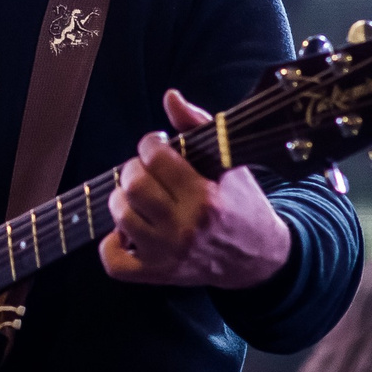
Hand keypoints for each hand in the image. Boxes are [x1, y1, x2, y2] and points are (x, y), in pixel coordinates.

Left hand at [99, 90, 292, 288]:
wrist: (260, 258)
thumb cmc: (243, 205)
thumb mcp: (229, 162)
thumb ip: (197, 126)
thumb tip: (170, 97)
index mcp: (205, 198)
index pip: (155, 158)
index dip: (150, 144)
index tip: (156, 145)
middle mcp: (185, 228)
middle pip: (134, 187)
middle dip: (134, 169)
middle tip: (145, 170)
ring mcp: (169, 254)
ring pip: (120, 216)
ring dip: (123, 200)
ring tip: (139, 196)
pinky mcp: (159, 274)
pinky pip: (114, 263)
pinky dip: (112, 244)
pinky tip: (127, 230)